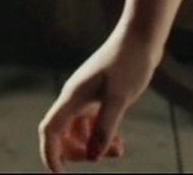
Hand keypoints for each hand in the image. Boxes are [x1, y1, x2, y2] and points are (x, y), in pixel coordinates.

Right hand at [37, 29, 161, 172]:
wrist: (141, 36)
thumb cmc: (130, 62)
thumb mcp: (120, 98)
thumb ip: (105, 128)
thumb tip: (94, 157)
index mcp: (73, 97)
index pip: (50, 131)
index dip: (50, 154)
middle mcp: (75, 97)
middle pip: (63, 135)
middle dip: (79, 152)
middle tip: (102, 157)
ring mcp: (86, 96)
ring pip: (79, 131)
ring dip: (94, 145)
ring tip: (118, 150)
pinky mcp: (100, 94)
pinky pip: (92, 123)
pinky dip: (102, 135)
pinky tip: (118, 141)